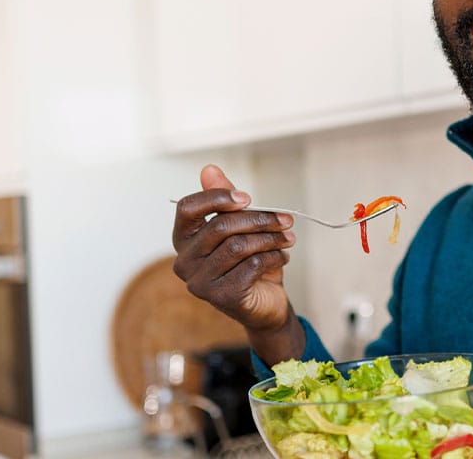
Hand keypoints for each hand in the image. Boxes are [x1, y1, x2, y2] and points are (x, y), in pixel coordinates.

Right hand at [171, 165, 303, 362]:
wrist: (264, 304)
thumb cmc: (248, 262)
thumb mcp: (240, 228)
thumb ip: (225, 201)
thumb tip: (209, 169)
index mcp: (183, 239)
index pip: (187, 208)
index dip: (216, 197)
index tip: (247, 198)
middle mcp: (184, 261)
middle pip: (221, 226)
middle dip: (259, 219)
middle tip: (286, 219)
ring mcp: (199, 282)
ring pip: (239, 246)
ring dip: (271, 238)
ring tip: (288, 238)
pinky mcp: (221, 297)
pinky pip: (252, 265)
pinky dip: (273, 257)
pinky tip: (283, 256)